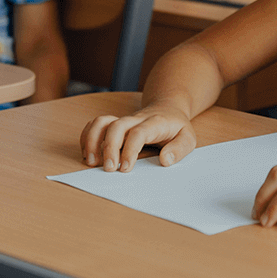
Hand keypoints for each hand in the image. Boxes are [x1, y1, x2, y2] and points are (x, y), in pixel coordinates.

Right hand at [80, 104, 195, 170]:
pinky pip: (95, 124)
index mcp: (155, 123)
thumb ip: (179, 149)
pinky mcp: (114, 123)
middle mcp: (136, 119)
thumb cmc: (176, 127)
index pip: (139, 133)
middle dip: (109, 147)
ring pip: (102, 122)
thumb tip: (165, 160)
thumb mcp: (188, 138)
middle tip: (109, 169)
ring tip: (91, 162)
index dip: (130, 150)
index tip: (125, 168)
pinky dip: (87, 137)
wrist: (168, 108)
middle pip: (116, 126)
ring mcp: (123, 120)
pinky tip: (88, 154)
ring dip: (92, 140)